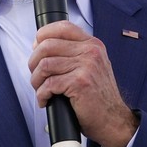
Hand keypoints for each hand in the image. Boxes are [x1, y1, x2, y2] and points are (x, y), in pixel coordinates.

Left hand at [28, 21, 137, 146]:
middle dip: (33, 62)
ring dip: (36, 80)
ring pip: (45, 65)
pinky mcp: (80, 82)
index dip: (43, 35)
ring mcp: (86, 66)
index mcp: (92, 45)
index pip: (63, 27)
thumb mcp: (91, 67)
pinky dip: (42, 94)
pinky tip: (46, 100)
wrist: (113, 120)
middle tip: (36, 75)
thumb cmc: (98, 97)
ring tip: (40, 89)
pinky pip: (49, 84)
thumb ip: (72, 54)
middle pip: (47, 45)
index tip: (36, 48)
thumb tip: (39, 45)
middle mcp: (91, 52)